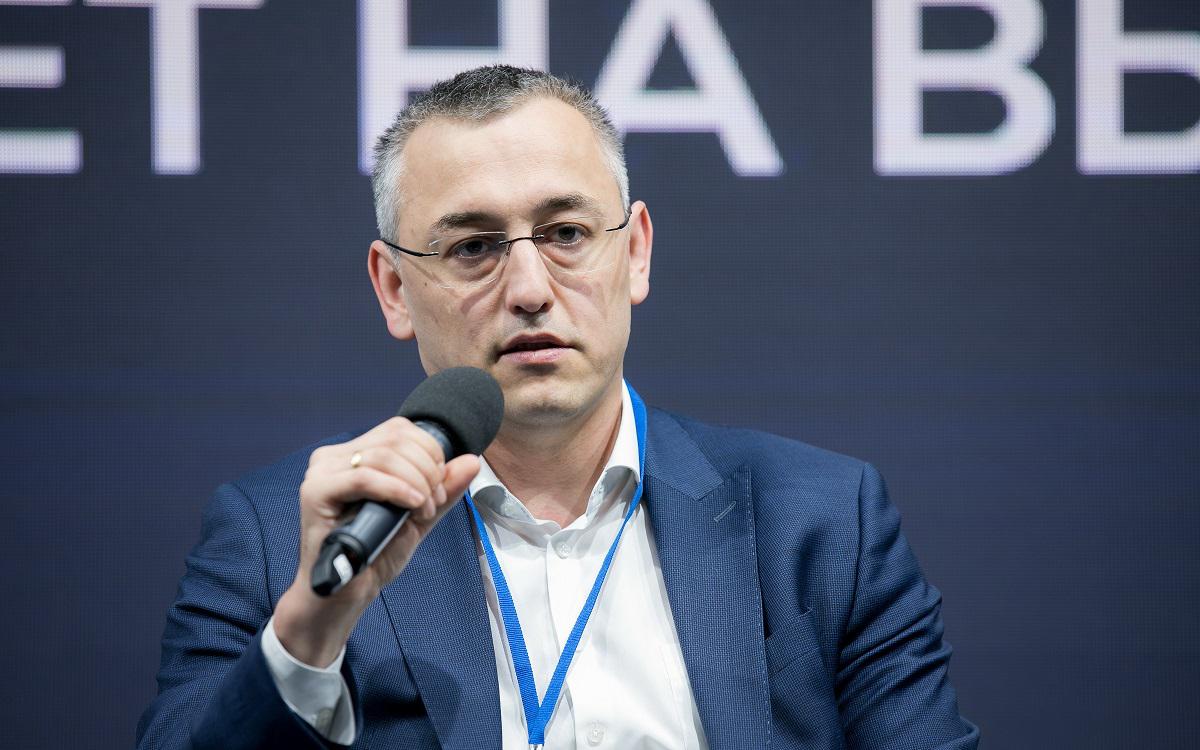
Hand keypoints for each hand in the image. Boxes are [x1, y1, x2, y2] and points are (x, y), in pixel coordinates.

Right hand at [273, 417, 479, 666]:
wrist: (345, 595)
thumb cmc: (374, 556)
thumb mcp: (418, 517)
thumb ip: (444, 489)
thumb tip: (471, 460)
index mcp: (356, 455)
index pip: (401, 429)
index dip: (430, 453)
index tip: (439, 489)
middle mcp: (336, 457)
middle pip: (395, 439)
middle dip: (427, 470)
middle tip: (431, 503)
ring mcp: (323, 472)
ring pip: (383, 455)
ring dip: (415, 483)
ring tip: (421, 511)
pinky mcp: (315, 492)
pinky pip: (364, 477)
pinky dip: (396, 489)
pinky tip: (411, 505)